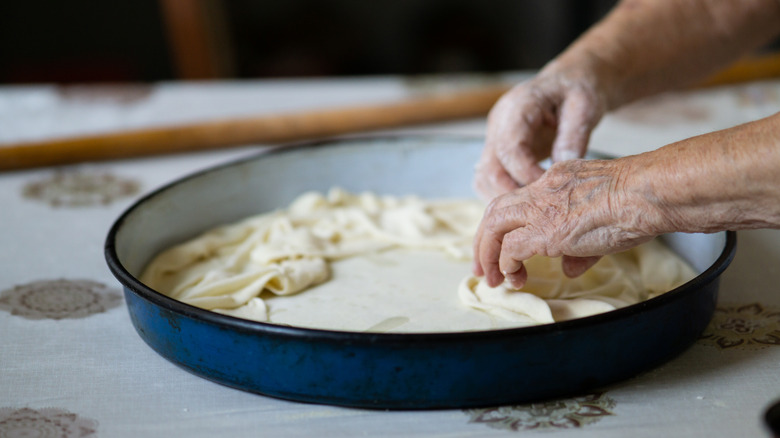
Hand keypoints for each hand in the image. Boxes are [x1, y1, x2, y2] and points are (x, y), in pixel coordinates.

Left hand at [472, 158, 659, 288]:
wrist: (650, 192)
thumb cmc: (642, 201)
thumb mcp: (604, 218)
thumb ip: (581, 244)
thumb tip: (569, 266)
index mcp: (556, 179)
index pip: (519, 200)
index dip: (505, 225)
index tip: (503, 247)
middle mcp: (542, 189)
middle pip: (495, 210)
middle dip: (484, 241)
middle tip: (483, 268)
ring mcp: (542, 208)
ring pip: (493, 225)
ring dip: (487, 255)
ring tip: (492, 279)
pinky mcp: (545, 230)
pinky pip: (510, 248)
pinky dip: (506, 263)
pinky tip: (516, 277)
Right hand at [474, 71, 606, 199]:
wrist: (568, 83)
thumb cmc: (578, 90)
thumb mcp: (585, 105)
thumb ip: (574, 134)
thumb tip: (563, 166)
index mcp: (518, 106)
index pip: (508, 149)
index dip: (526, 174)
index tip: (550, 189)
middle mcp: (498, 123)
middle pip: (489, 169)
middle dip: (513, 194)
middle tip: (542, 209)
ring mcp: (493, 138)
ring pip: (483, 178)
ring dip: (505, 198)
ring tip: (535, 209)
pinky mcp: (496, 151)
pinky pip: (489, 180)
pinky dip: (503, 194)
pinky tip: (528, 202)